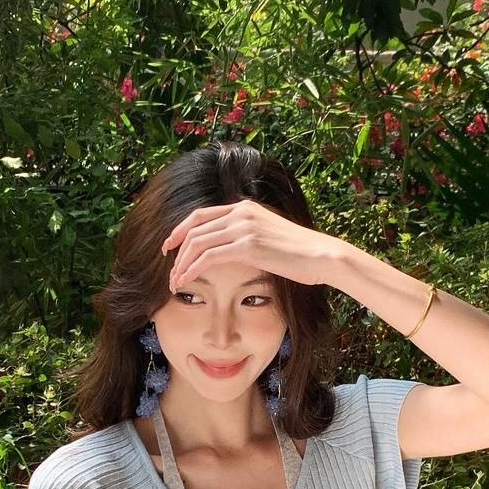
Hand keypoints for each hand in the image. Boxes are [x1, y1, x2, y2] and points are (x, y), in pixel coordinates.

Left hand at [161, 198, 341, 290]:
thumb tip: (233, 248)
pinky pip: (208, 256)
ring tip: (174, 281)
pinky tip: (185, 280)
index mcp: (244, 207)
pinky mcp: (247, 245)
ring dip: (182, 263)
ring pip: (197, 242)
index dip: (180, 230)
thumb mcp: (269, 235)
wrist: (321, 254)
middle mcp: (240, 212)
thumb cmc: (299, 253)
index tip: (169, 246)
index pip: (201, 214)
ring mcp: (243, 227)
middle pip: (194, 228)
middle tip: (167, 268)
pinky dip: (192, 269)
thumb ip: (249, 235)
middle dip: (176, 249)